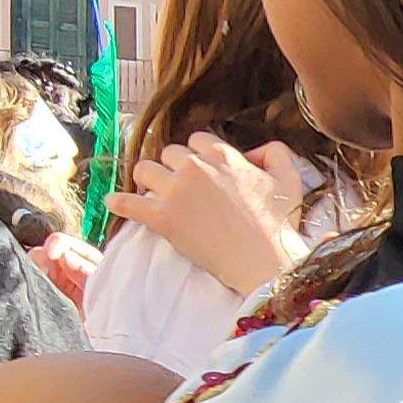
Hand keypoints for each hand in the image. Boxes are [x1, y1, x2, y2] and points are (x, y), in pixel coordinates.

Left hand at [112, 132, 308, 292]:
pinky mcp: (163, 218)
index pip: (196, 141)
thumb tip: (252, 152)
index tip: (200, 171)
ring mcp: (176, 192)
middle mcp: (195, 167)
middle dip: (173, 168)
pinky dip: (119, 202)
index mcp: (222, 154)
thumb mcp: (289, 178)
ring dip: (148, 179)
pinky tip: (113, 202)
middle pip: (169, 154)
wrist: (264, 260)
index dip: (197, 156)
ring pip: (145, 170)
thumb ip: (274, 152)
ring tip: (153, 192)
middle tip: (179, 186)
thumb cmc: (278, 224)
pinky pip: (130, 203)